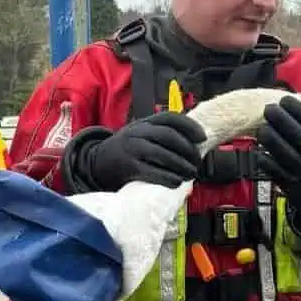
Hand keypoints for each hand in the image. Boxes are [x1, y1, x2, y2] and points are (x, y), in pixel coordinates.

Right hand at [85, 112, 205, 189]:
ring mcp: (132, 149)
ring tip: (191, 174)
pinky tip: (176, 182)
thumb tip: (193, 145)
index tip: (202, 138)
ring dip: (182, 166)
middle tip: (197, 163)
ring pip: (163, 154)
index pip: (170, 118)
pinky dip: (168, 178)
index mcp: (144, 123)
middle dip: (188, 150)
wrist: (97, 163)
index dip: (189, 126)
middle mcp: (137, 132)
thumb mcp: (140, 135)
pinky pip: (153, 172)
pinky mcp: (128, 167)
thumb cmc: (126, 150)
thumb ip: (161, 135)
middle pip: (169, 136)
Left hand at [255, 97, 300, 231]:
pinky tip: (259, 151)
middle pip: (296, 136)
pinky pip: (272, 170)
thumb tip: (287, 105)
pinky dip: (263, 159)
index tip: (286, 99)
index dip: (298, 110)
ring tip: (261, 129)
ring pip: (282, 153)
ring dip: (269, 138)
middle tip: (269, 109)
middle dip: (280, 120)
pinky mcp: (288, 185)